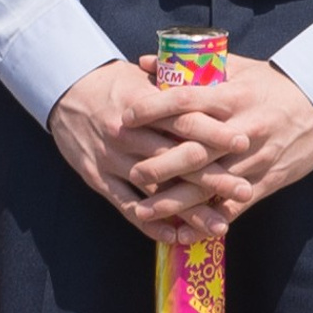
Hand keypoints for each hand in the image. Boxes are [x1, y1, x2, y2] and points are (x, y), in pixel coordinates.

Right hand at [46, 62, 243, 244]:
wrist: (68, 92)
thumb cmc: (115, 83)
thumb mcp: (147, 77)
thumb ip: (178, 87)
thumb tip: (218, 85)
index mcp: (146, 105)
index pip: (185, 120)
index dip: (215, 132)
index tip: (243, 143)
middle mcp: (131, 134)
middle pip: (178, 158)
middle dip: (213, 177)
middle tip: (244, 190)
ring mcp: (114, 159)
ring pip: (157, 189)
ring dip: (189, 210)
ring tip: (219, 225)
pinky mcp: (98, 178)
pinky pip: (127, 205)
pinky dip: (150, 223)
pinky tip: (173, 236)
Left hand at [127, 54, 312, 222]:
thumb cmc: (272, 86)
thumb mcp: (238, 69)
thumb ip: (191, 69)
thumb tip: (145, 63)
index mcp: (235, 96)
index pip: (188, 100)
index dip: (156, 108)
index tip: (127, 115)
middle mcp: (243, 129)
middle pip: (196, 149)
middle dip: (161, 164)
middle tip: (131, 172)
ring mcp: (255, 159)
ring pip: (210, 184)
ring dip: (175, 202)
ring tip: (143, 212)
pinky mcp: (266, 181)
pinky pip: (232, 207)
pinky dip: (206, 222)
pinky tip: (182, 234)